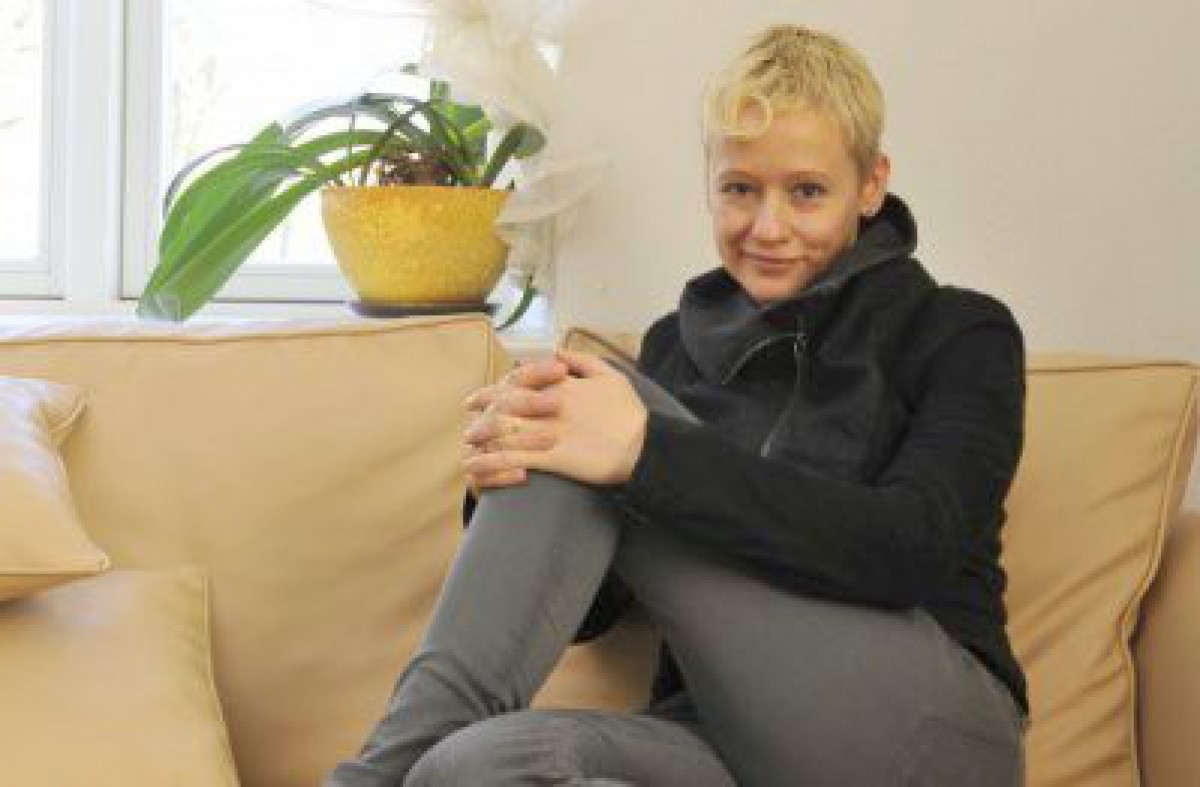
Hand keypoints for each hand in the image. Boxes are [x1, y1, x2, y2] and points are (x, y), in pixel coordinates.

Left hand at [463, 349, 647, 487]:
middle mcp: (549, 406)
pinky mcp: (551, 458)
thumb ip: (582, 360)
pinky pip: (512, 458)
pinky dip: (491, 462)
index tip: (479, 398)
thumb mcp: (611, 375)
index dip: (493, 391)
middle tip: (469, 424)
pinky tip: (478, 468)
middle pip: (504, 405)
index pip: (517, 382)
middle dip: (481, 415)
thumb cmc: (630, 413)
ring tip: (470, 448)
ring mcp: (548, 432)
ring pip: (503, 431)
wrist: (645, 446)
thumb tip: (558, 351)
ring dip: (481, 439)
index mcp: (561, 385)